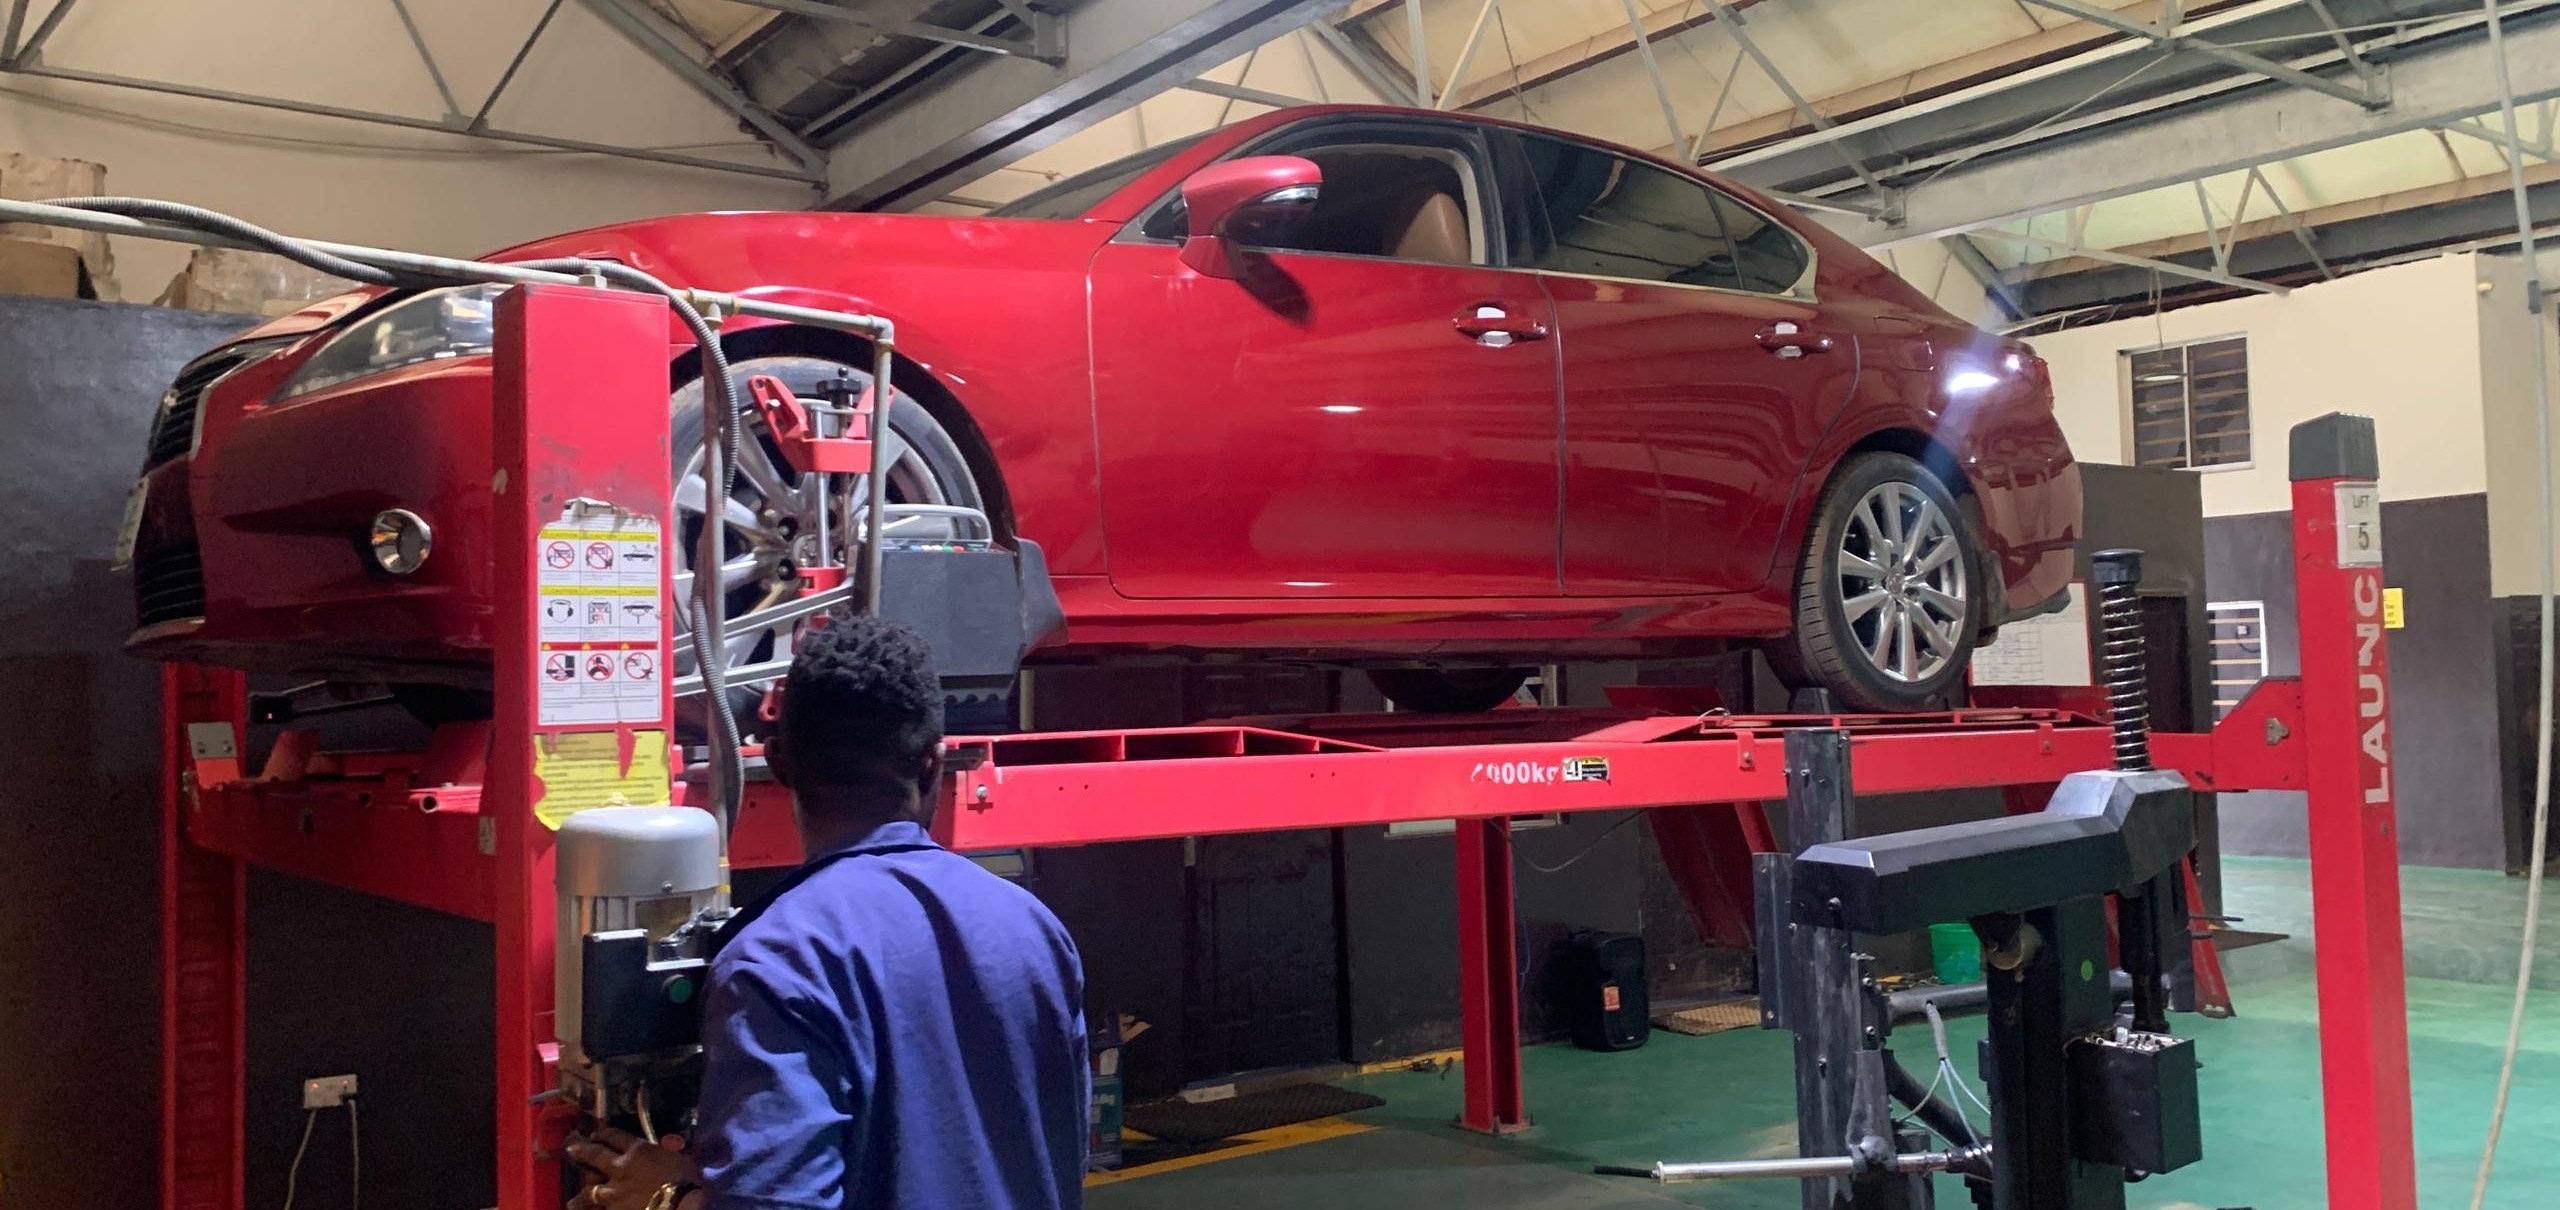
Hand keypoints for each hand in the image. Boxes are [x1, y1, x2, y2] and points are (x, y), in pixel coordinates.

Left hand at [565, 1126, 700, 1209]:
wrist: (681, 1205)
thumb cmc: (687, 1181)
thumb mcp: (680, 1158)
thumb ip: (666, 1153)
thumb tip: (667, 1146)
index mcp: (638, 1151)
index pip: (615, 1136)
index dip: (604, 1134)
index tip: (597, 1134)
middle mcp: (619, 1168)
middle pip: (595, 1155)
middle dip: (582, 1150)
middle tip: (570, 1148)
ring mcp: (613, 1193)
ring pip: (589, 1192)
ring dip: (580, 1196)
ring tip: (573, 1201)